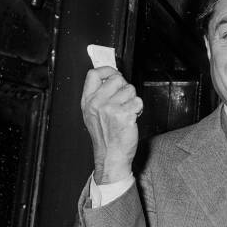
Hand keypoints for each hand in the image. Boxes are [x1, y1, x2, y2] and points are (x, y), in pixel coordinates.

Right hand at [81, 66, 142, 183]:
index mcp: (88, 101)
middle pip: (117, 79)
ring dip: (133, 100)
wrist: (111, 156)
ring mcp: (110, 109)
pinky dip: (139, 109)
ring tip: (127, 112)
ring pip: (130, 90)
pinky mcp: (124, 115)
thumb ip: (99, 96)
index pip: (93, 74)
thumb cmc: (106, 137)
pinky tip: (132, 118)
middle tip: (124, 101)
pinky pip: (138, 101)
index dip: (107, 70)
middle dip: (125, 88)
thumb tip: (112, 78)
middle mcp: (97, 103)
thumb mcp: (93, 114)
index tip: (114, 74)